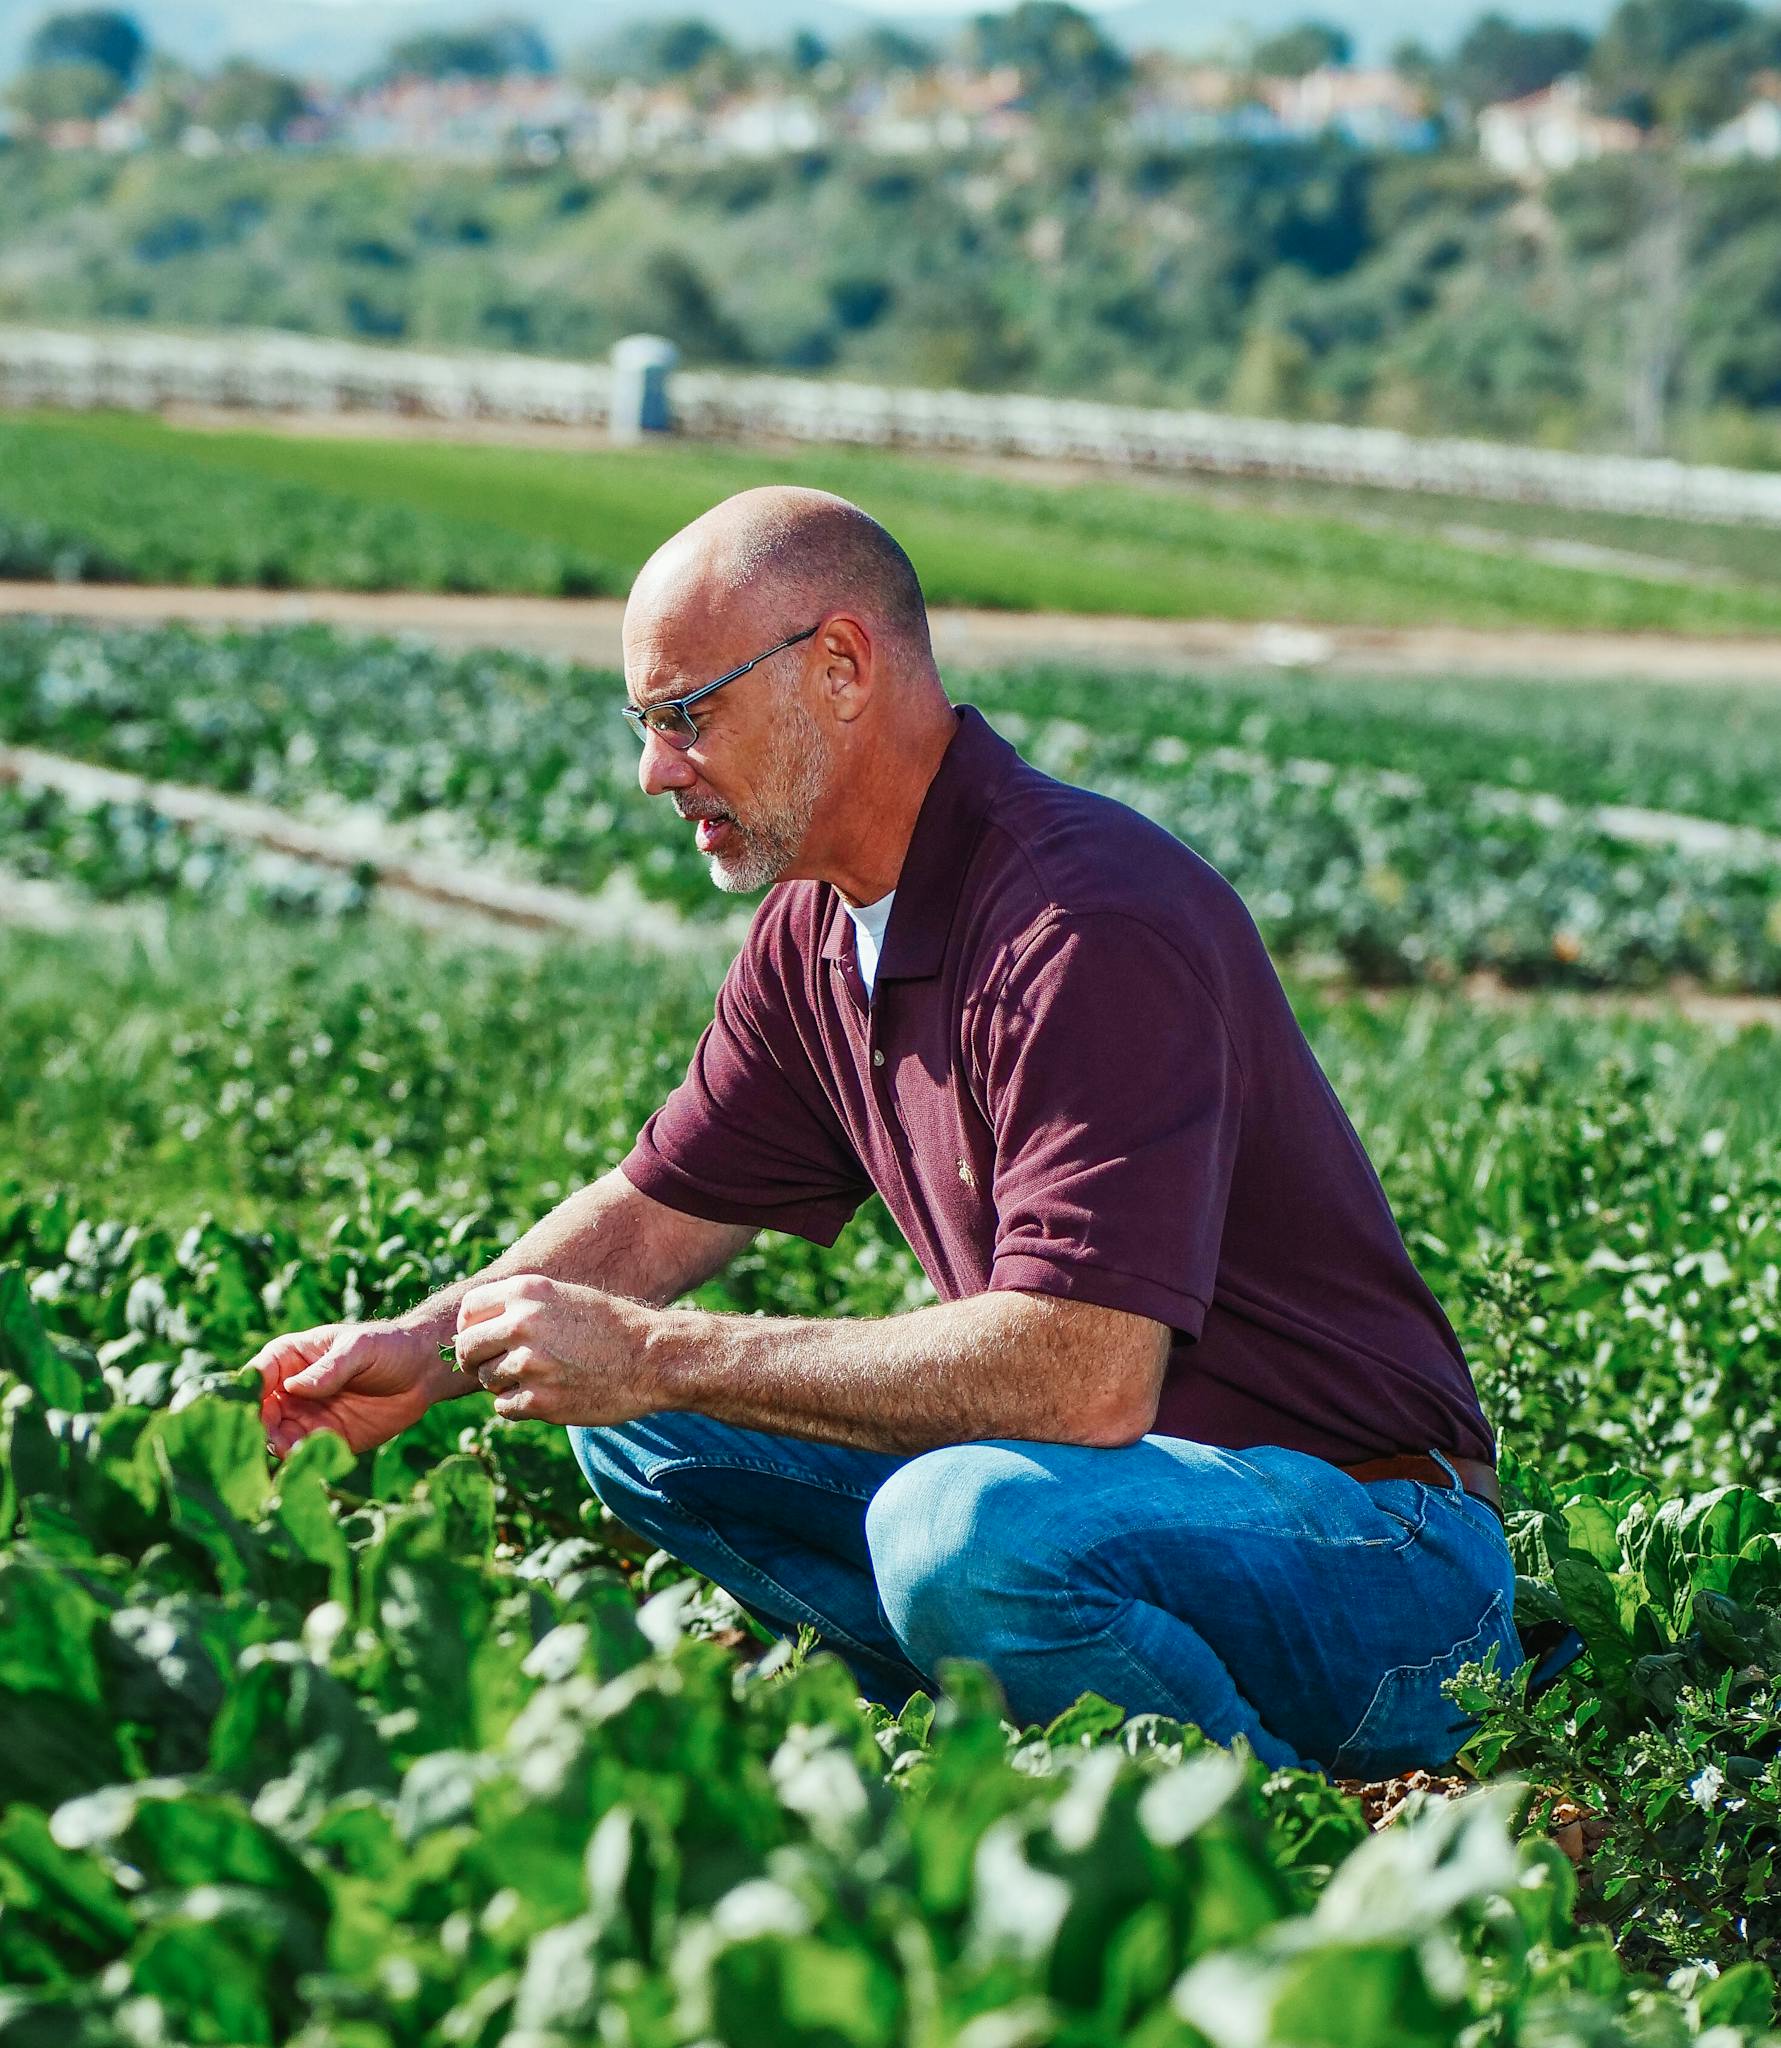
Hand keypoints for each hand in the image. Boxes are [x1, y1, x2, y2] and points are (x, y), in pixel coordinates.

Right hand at [252, 1319, 448, 1457]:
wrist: (424, 1373)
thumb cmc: (389, 1347)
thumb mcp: (360, 1348)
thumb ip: (329, 1368)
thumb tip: (293, 1388)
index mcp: (290, 1358)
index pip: (256, 1377)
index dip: (247, 1395)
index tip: (249, 1413)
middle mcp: (290, 1390)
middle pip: (260, 1413)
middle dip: (260, 1429)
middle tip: (274, 1440)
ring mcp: (306, 1416)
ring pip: (276, 1437)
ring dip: (278, 1448)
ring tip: (293, 1451)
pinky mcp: (326, 1440)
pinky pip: (303, 1455)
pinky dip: (300, 1461)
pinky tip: (309, 1462)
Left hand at [453, 1273, 654, 1425]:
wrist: (651, 1357)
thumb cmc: (609, 1326)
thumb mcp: (564, 1297)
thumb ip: (522, 1307)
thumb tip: (474, 1327)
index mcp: (527, 1292)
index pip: (469, 1310)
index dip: (470, 1328)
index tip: (481, 1340)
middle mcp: (523, 1324)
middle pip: (467, 1348)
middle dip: (475, 1360)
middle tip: (493, 1367)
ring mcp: (531, 1364)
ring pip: (485, 1379)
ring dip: (501, 1384)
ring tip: (533, 1379)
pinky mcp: (540, 1401)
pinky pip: (504, 1407)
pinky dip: (517, 1406)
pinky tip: (543, 1395)